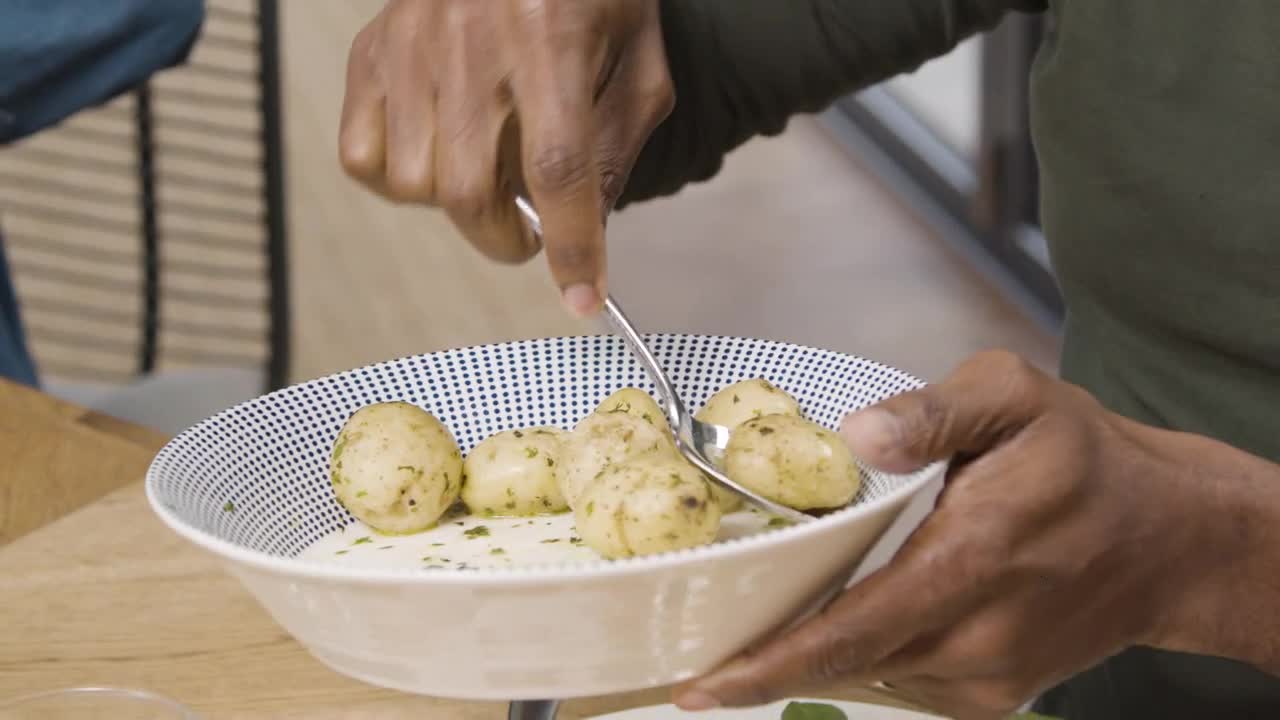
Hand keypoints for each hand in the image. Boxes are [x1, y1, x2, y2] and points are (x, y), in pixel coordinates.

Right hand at [339, 0, 672, 315]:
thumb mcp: (637, 55)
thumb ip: (617, 142)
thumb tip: (586, 224)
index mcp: (551, 36)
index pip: (558, 168)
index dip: (571, 245)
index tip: (583, 295)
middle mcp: (471, 42)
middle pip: (470, 190)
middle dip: (507, 240)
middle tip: (532, 234)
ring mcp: (409, 47)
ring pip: (413, 183)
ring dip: (457, 206)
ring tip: (488, 175)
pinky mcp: (371, 52)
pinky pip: (361, 154)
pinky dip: (398, 179)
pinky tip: (438, 155)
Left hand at [674, 351, 1213, 718]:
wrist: (1169, 538)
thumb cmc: (1085, 460)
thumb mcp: (1015, 396)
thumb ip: (932, 411)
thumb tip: (856, 436)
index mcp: (973, 559)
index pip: (853, 630)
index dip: (769, 665)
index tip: (701, 685)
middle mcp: (978, 634)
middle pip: (848, 663)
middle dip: (768, 657)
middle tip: (699, 640)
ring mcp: (990, 676)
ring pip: (872, 675)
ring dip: (816, 652)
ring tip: (768, 618)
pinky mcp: (997, 696)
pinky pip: (904, 681)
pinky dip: (865, 655)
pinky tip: (851, 614)